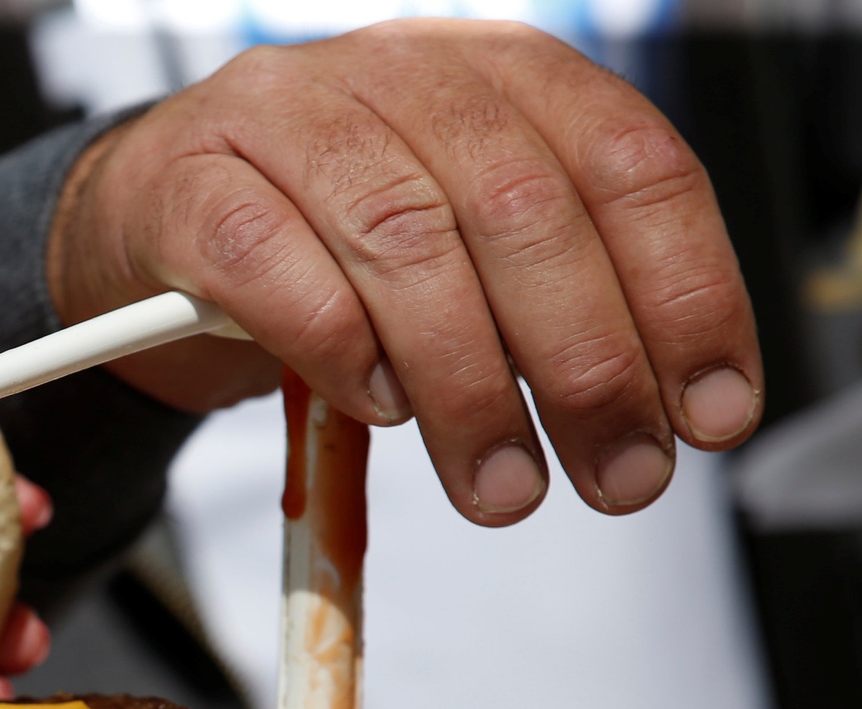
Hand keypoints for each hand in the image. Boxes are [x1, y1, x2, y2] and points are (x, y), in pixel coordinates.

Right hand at [49, 18, 762, 524]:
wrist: (154, 221)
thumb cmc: (327, 246)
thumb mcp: (463, 248)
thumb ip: (553, 295)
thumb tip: (660, 409)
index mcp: (500, 73)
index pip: (630, 165)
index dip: (684, 296)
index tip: (707, 416)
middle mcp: (400, 70)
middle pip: (523, 208)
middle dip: (586, 366)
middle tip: (614, 477)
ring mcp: (284, 116)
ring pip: (401, 238)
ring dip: (468, 384)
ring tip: (499, 484)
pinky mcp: (189, 184)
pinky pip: (269, 261)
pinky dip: (335, 342)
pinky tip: (377, 403)